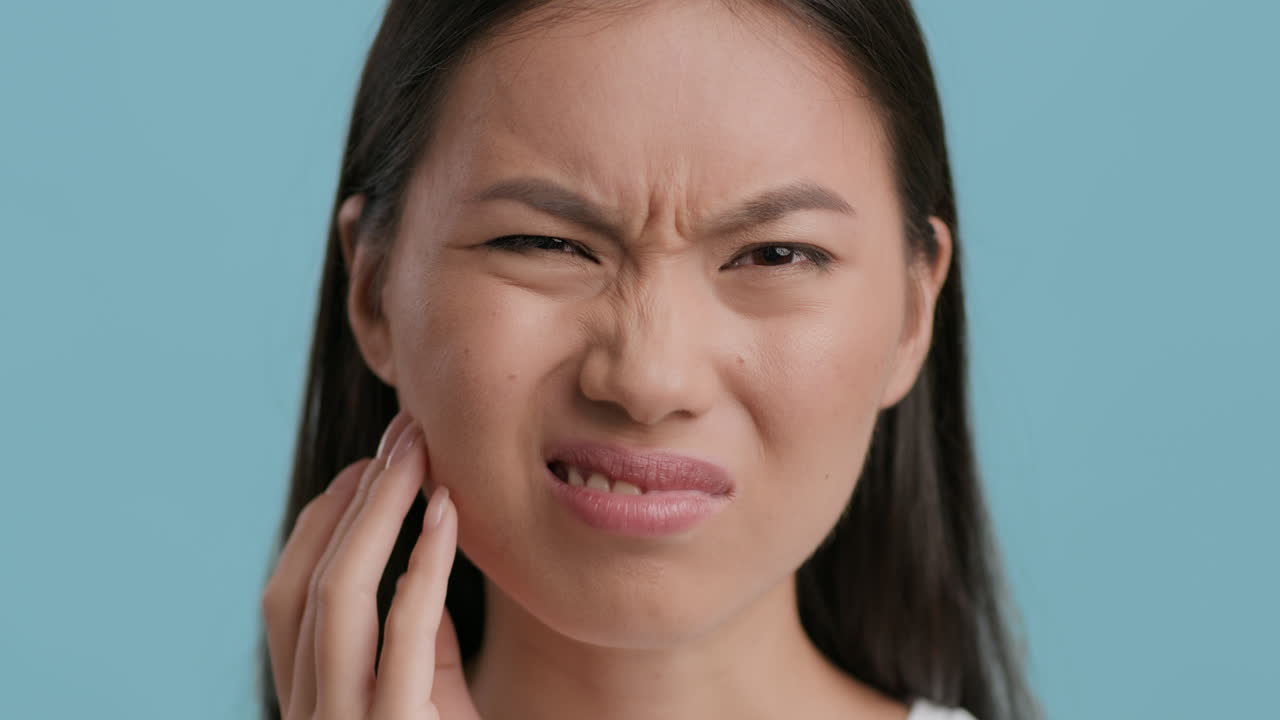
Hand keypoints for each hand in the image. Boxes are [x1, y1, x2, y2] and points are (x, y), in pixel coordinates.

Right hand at [263, 411, 481, 718]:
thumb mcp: (430, 696)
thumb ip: (417, 644)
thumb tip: (415, 563)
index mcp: (309, 704)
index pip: (288, 600)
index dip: (319, 524)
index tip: (365, 467)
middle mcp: (309, 719)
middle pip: (306, 587)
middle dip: (352, 499)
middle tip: (403, 434)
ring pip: (338, 599)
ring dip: (379, 512)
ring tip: (420, 454)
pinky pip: (406, 634)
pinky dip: (423, 564)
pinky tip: (445, 513)